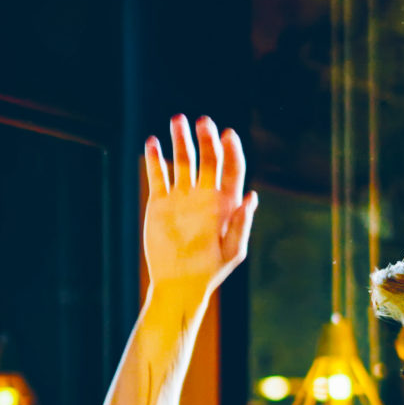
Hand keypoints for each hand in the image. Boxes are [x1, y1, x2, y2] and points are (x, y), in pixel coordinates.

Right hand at [140, 115, 256, 303]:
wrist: (177, 284)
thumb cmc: (209, 271)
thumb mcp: (232, 251)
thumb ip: (241, 224)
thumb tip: (251, 196)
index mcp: (225, 202)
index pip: (231, 169)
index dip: (232, 151)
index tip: (227, 135)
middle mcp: (204, 194)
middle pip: (208, 159)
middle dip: (206, 139)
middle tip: (203, 122)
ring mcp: (182, 196)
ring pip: (182, 161)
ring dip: (180, 140)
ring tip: (177, 120)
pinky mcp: (160, 202)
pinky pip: (158, 175)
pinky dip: (154, 158)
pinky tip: (152, 143)